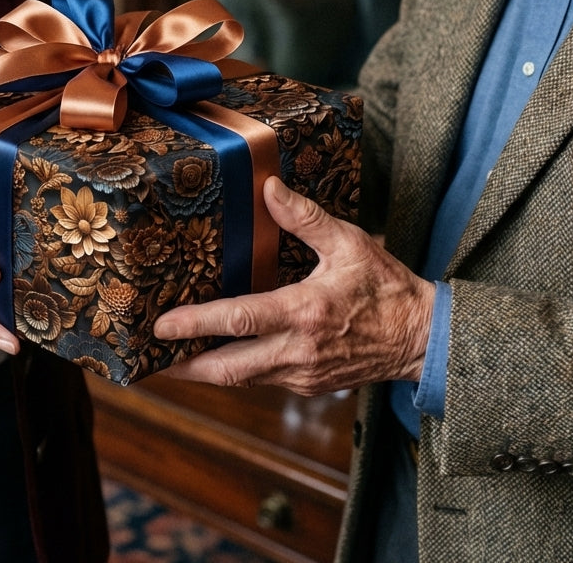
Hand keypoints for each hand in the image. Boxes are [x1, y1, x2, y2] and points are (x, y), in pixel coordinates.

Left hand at [152, 176, 434, 393]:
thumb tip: (268, 187)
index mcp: (305, 313)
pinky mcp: (307, 385)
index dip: (197, 324)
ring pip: (241, 379)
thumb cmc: (386, 287)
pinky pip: (261, 381)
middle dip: (185, 366)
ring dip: (205, 371)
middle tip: (149, 358)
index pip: (240, 320)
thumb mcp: (349, 243)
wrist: (423, 339)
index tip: (163, 325)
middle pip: (228, 369)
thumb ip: (305, 217)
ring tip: (171, 357)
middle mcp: (298, 351)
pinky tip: (216, 357)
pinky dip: (234, 371)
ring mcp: (302, 374)